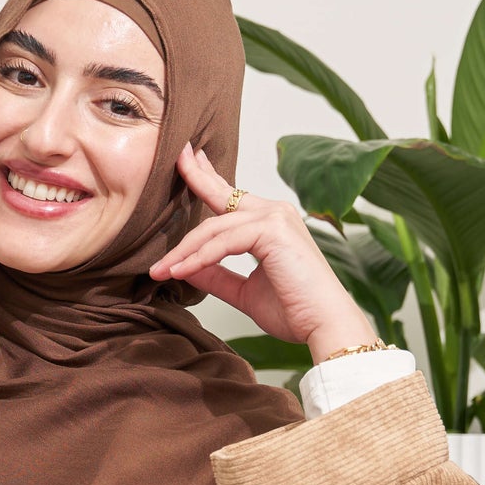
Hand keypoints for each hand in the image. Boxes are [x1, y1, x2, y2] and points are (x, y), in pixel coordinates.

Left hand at [148, 143, 376, 362]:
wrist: (324, 325)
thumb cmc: (295, 309)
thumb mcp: (244, 291)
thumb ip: (216, 276)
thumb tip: (184, 267)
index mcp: (271, 222)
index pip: (231, 198)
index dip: (207, 180)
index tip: (187, 163)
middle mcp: (274, 212)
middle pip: (222, 195)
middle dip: (195, 177)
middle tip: (176, 159)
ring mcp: (275, 217)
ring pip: (214, 227)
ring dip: (183, 250)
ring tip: (160, 269)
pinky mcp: (272, 230)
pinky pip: (223, 242)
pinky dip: (199, 258)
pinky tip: (179, 271)